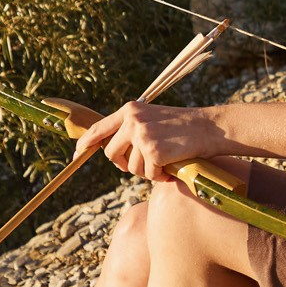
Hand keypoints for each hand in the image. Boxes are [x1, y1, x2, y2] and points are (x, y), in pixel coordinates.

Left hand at [72, 101, 230, 181]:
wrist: (210, 127)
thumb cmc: (183, 127)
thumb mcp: (152, 120)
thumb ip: (131, 130)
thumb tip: (110, 150)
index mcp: (130, 110)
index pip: (98, 129)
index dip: (84, 143)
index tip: (76, 154)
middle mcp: (132, 120)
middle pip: (112, 154)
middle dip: (125, 165)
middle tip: (144, 165)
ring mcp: (142, 135)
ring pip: (132, 168)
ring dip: (148, 171)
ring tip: (165, 161)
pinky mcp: (153, 151)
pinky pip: (149, 174)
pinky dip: (160, 176)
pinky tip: (172, 166)